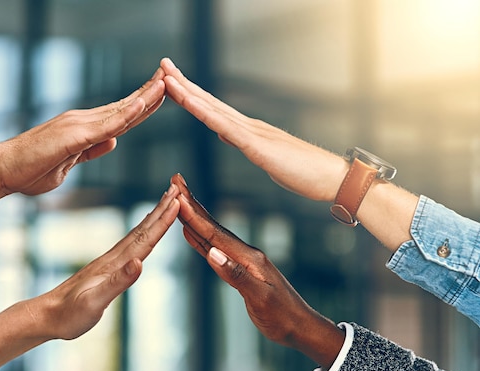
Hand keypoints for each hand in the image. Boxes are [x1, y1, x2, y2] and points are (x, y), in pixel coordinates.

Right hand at [0, 67, 166, 205]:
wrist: (2, 170)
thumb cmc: (31, 170)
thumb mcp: (70, 163)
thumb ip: (92, 151)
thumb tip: (113, 142)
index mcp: (84, 129)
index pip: (120, 116)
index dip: (142, 105)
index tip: (162, 95)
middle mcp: (83, 121)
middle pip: (124, 107)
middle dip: (150, 94)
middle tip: (172, 78)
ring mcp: (78, 125)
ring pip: (119, 111)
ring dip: (144, 98)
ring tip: (167, 83)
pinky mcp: (73, 136)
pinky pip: (106, 125)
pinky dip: (126, 115)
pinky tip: (143, 105)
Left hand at [26, 181, 179, 340]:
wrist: (47, 316)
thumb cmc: (70, 314)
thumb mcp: (95, 302)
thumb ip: (118, 282)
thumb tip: (140, 262)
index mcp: (114, 264)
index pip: (144, 238)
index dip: (163, 221)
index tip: (178, 201)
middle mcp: (113, 258)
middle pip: (143, 229)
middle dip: (161, 209)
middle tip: (177, 189)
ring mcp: (110, 262)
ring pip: (137, 234)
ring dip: (154, 217)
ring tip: (166, 202)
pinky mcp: (107, 268)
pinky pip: (130, 245)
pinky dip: (142, 233)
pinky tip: (144, 232)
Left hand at [160, 57, 345, 201]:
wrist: (333, 179)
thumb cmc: (304, 172)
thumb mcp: (267, 158)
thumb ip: (248, 145)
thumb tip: (229, 137)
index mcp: (248, 131)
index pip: (213, 109)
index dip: (191, 94)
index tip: (171, 81)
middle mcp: (248, 126)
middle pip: (209, 103)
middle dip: (184, 84)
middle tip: (162, 66)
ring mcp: (254, 134)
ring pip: (214, 111)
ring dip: (189, 95)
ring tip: (168, 79)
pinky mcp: (259, 148)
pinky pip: (229, 130)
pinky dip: (209, 116)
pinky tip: (193, 106)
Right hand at [171, 173, 343, 368]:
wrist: (300, 327)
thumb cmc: (282, 316)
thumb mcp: (259, 298)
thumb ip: (235, 275)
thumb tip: (212, 253)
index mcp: (249, 258)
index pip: (215, 233)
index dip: (194, 215)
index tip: (178, 195)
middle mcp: (245, 254)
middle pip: (212, 226)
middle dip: (192, 204)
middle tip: (176, 182)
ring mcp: (243, 261)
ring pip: (212, 235)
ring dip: (194, 218)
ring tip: (179, 202)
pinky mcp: (241, 269)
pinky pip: (216, 249)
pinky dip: (201, 239)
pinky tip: (192, 234)